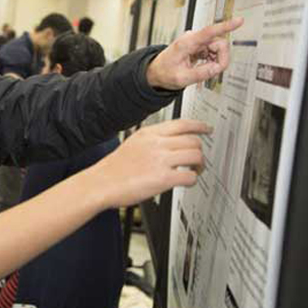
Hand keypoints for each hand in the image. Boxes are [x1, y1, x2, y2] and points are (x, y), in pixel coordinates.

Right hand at [87, 119, 209, 207]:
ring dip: (199, 165)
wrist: (100, 184)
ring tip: (194, 171)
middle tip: (198, 159)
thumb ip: (151, 141)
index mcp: (149, 133)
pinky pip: (190, 176)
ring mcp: (160, 161)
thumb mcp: (132, 144)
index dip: (199, 126)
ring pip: (196, 156)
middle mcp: (156, 144)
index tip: (207, 129)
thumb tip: (170, 144)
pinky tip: (185, 182)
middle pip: (193, 140)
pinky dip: (192, 180)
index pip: (182, 123)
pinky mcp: (163, 179)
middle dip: (200, 150)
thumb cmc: (113, 169)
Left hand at [146, 18, 243, 89]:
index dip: (226, 26)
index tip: (239, 21)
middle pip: (219, 43)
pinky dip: (213, 60)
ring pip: (218, 48)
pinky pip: (214, 51)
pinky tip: (203, 66)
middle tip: (212, 71)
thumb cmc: (164, 72)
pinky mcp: (199, 45)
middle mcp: (192, 39)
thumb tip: (216, 68)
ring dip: (216, 61)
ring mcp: (196, 41)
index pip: (209, 32)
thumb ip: (200, 74)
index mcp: (186, 43)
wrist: (156, 71)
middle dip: (220, 59)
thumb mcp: (181, 78)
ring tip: (203, 70)